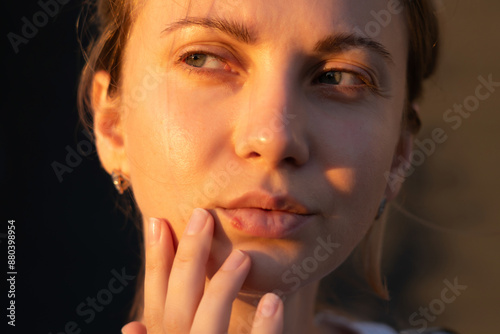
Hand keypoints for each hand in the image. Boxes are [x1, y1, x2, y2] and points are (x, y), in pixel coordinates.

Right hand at [121, 208, 283, 333]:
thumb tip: (131, 325)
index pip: (156, 299)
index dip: (155, 260)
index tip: (157, 220)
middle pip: (178, 304)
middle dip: (188, 257)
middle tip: (201, 215)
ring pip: (208, 322)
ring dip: (222, 285)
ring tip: (242, 256)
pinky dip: (266, 327)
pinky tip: (274, 300)